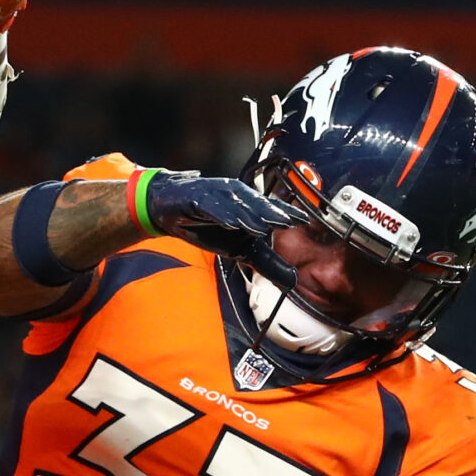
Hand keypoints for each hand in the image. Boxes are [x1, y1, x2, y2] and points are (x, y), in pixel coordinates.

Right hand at [139, 171, 298, 256]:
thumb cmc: (207, 225)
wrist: (169, 209)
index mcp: (250, 205)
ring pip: (236, 204)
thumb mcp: (240, 249)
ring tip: (263, 225)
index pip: (272, 209)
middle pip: (258, 205)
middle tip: (289, 221)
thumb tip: (292, 281)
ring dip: (250, 214)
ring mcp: (216, 194)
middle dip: (273, 213)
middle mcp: (236, 195)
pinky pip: (211, 206)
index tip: (305, 221)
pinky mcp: (197, 198)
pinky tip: (231, 223)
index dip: (287, 214)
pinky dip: (221, 213)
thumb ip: (266, 263)